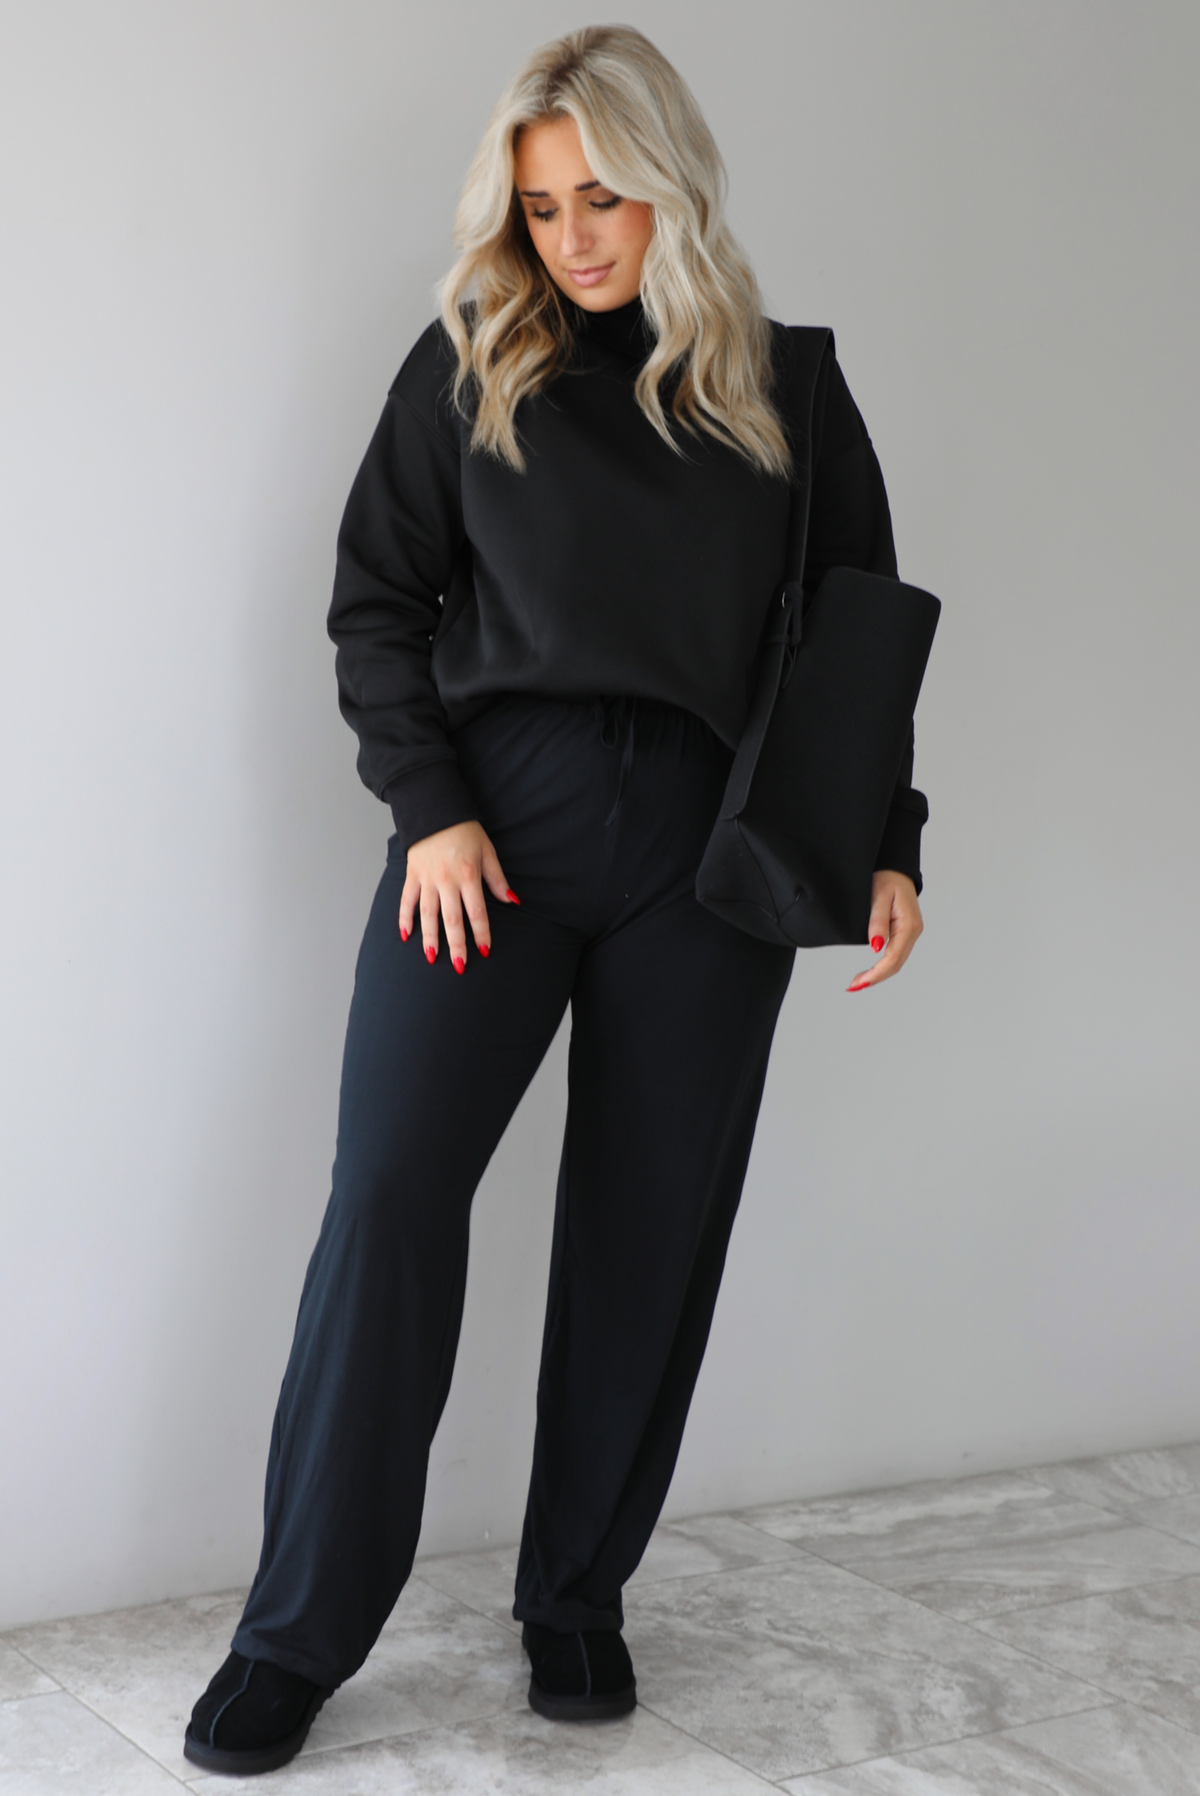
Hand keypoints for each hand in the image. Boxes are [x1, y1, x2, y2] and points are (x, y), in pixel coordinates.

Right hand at [399, 821, 517, 972]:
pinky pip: (407, 900)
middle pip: (451, 919)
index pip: (476, 911)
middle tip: (459, 966)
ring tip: (432, 958)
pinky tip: (406, 935)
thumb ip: (497, 879)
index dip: (481, 933)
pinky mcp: (413, 875)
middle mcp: (446, 880)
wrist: (435, 809)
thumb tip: (511, 901)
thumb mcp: (487, 851)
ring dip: (430, 938)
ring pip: (427, 914)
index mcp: (468, 875)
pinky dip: (404, 918)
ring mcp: (427, 879)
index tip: (485, 951)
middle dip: (456, 945)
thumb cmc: (465, 830)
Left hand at [846, 870, 922, 991]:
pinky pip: (896, 954)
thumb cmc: (887, 878)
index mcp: (909, 925)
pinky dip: (883, 965)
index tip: (859, 982)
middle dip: (876, 977)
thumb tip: (876, 948)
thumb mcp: (879, 897)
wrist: (895, 868)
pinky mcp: (904, 932)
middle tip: (853, 986)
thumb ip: (877, 922)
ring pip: (897, 961)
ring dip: (879, 974)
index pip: (893, 958)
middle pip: (896, 964)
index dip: (876, 973)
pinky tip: (871, 970)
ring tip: (858, 982)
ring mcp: (910, 932)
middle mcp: (913, 932)